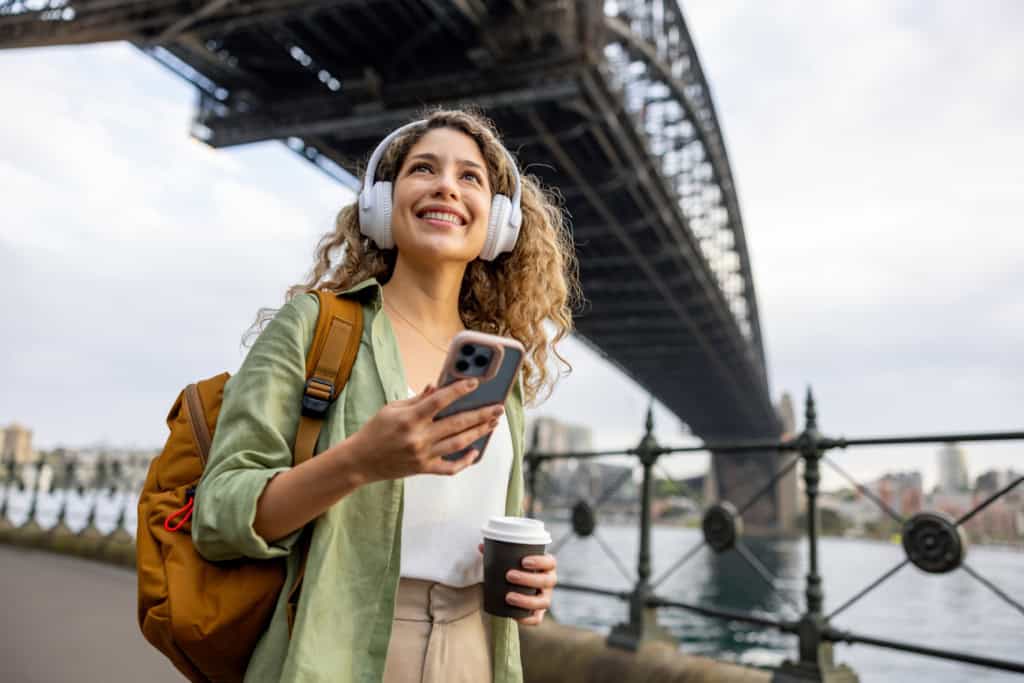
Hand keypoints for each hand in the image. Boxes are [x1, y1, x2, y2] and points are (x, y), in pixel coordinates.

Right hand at [346, 379, 502, 481]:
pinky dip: (465, 461)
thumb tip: (437, 388)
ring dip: (479, 432)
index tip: (475, 383)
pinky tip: (475, 451)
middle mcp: (418, 437)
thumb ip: (417, 400)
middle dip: (481, 414)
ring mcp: (423, 455)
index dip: (459, 390)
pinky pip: (450, 468)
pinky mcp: (424, 469)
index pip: (440, 400)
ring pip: (459, 443)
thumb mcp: (392, 408)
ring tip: (492, 423)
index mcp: (409, 419)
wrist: (360, 461)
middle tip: (497, 407)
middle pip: (457, 423)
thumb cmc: (375, 431)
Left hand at [478, 544, 556, 625]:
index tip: (523, 561)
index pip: (550, 562)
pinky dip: (527, 618)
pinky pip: (537, 619)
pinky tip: (515, 616)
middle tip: (509, 575)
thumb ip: (497, 552)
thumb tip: (481, 546)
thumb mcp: (509, 559)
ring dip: (526, 600)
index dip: (540, 562)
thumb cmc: (515, 568)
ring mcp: (545, 598)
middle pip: (547, 581)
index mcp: (546, 566)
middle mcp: (549, 582)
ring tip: (508, 596)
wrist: (515, 585)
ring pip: (543, 602)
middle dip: (528, 579)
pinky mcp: (539, 612)